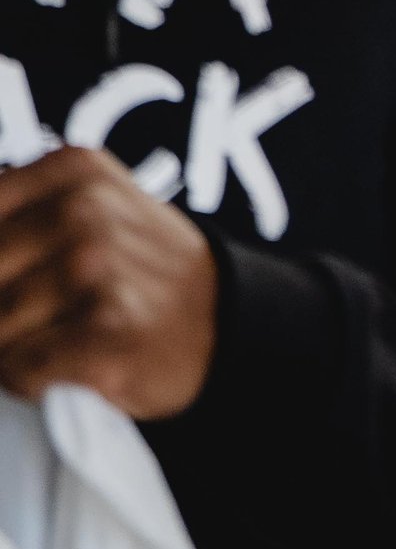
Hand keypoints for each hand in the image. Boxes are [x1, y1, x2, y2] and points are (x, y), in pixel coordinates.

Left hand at [0, 148, 219, 418]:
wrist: (221, 320)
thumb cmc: (134, 267)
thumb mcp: (87, 204)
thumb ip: (15, 213)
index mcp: (73, 169)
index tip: (11, 278)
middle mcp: (84, 210)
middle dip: (0, 308)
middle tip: (29, 315)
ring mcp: (97, 270)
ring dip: (8, 349)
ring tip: (48, 341)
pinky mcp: (106, 334)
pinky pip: (18, 369)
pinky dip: (27, 379)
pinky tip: (60, 367)